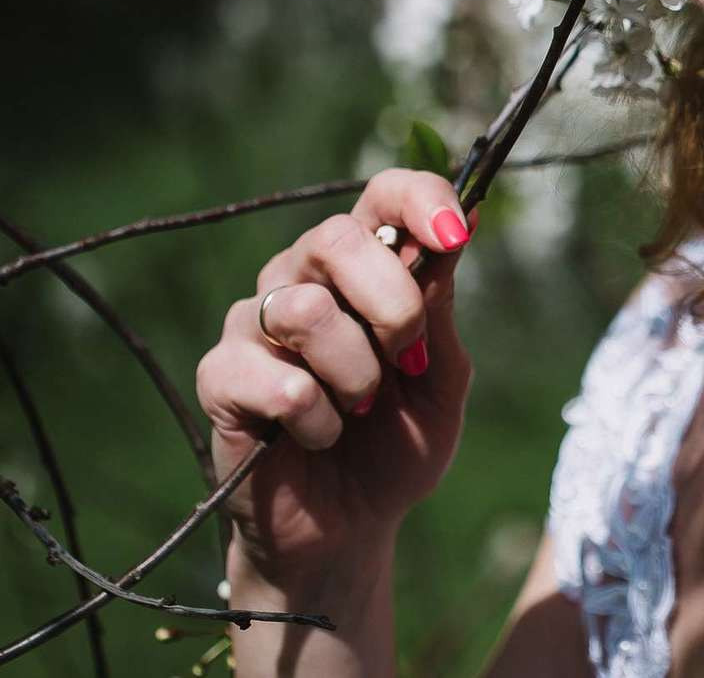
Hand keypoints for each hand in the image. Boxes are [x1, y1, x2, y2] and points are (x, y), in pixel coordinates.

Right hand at [195, 167, 477, 584]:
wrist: (352, 527)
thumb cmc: (398, 443)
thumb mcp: (442, 377)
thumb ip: (440, 306)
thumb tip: (465, 220)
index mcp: (364, 266)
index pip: (383, 193)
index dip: (420, 199)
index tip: (457, 234)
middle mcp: (303, 279)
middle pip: (336, 237)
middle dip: (392, 303)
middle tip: (408, 358)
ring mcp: (254, 324)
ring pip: (305, 310)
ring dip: (356, 373)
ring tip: (360, 410)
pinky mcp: (221, 378)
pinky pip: (276, 380)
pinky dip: (318, 419)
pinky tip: (321, 437)